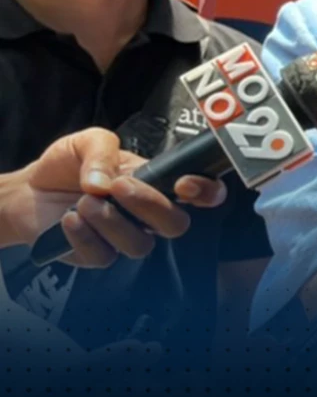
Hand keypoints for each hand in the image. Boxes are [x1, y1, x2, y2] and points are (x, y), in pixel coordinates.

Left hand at [0, 127, 226, 266]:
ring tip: (83, 202)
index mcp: (158, 183)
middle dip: (150, 205)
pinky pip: (104, 256)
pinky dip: (85, 236)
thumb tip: (104, 182)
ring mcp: (124, 236)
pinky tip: (68, 220)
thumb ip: (102, 151)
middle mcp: (148, 213)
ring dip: (112, 222)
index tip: (184, 184)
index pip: (203, 193)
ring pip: (140, 245)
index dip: (207, 192)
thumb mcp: (87, 141)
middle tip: (118, 186)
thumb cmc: (67, 164)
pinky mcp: (97, 255)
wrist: (29, 189)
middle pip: (176, 225)